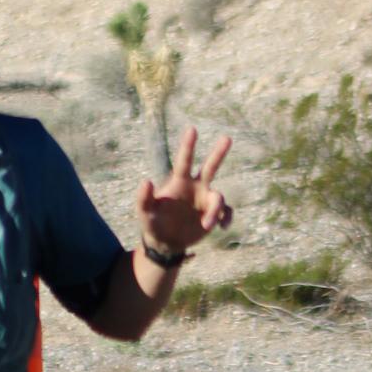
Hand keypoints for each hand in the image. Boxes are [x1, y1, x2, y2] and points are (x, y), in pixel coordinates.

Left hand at [138, 128, 233, 257]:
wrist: (166, 242)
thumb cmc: (153, 223)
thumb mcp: (145, 212)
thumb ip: (144, 198)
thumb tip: (146, 182)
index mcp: (179, 182)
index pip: (184, 161)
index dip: (188, 146)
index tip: (192, 129)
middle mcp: (195, 187)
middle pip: (210, 167)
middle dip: (218, 153)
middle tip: (226, 138)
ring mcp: (205, 200)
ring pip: (218, 198)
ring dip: (214, 210)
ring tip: (207, 224)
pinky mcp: (214, 214)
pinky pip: (226, 212)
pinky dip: (227, 218)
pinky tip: (223, 227)